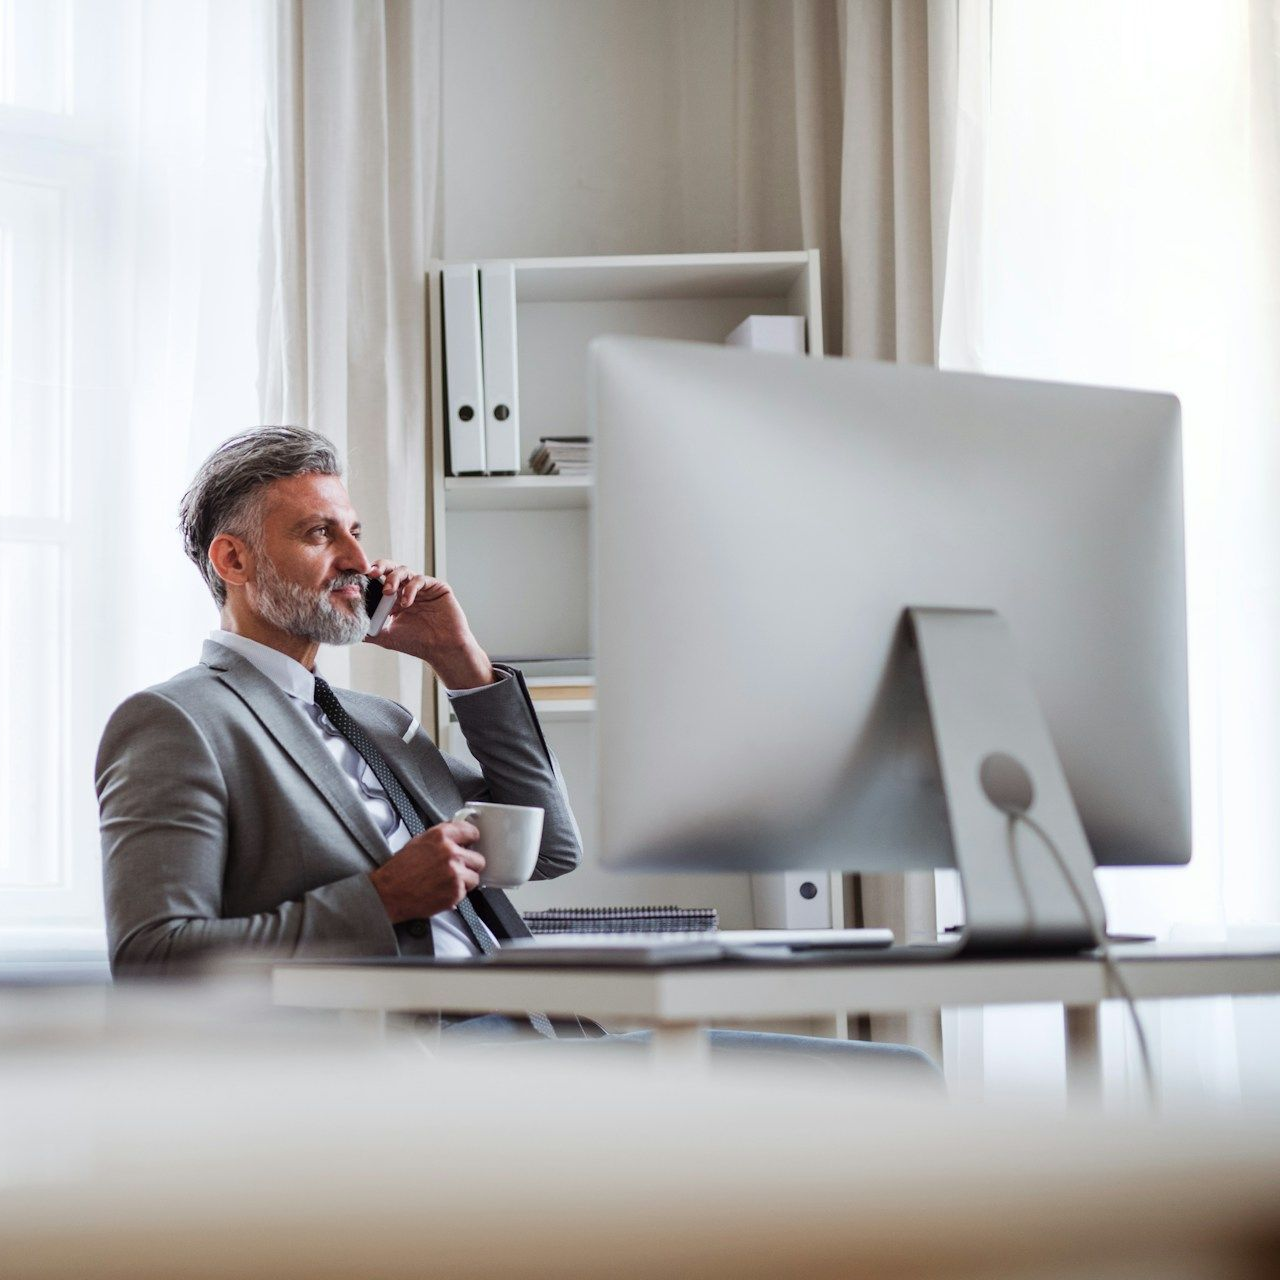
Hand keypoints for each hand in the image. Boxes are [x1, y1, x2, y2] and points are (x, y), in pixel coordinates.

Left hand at [361, 561, 493, 688]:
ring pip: (404, 570)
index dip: (368, 577)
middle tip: (371, 573)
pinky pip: (420, 579)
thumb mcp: (386, 637)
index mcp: (394, 598)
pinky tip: (406, 602)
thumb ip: (368, 631)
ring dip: (394, 578)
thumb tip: (348, 629)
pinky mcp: (436, 586)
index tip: (357, 579)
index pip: (379, 580)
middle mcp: (407, 589)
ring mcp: (422, 587)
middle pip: (390, 568)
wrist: (442, 649)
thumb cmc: (417, 643)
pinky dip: (411, 588)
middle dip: (380, 567)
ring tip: (388, 592)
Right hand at [368, 820, 485, 924]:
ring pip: (475, 877)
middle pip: (478, 858)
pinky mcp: (455, 892)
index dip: (471, 840)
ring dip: (464, 881)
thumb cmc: (399, 870)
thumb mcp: (418, 842)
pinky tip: (441, 891)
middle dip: (469, 865)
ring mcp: (454, 872)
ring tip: (446, 882)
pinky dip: (456, 894)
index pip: (471, 832)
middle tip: (456, 869)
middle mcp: (450, 852)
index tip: (470, 844)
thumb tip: (457, 835)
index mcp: (440, 836)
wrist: (388, 893)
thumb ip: (441, 837)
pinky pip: (466, 892)